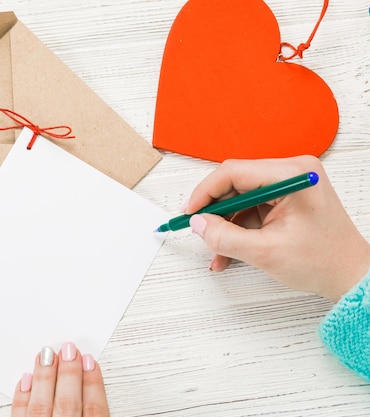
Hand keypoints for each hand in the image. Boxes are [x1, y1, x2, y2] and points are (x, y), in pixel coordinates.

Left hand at [11, 342, 108, 416]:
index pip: (94, 411)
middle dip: (69, 374)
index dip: (94, 384)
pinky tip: (26, 379)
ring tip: (45, 354)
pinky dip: (22, 398)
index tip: (90, 361)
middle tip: (68, 349)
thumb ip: (96, 412)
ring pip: (41, 407)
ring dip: (44, 378)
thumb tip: (95, 379)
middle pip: (68, 404)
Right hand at [185, 155, 369, 301]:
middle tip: (198, 230)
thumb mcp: (265, 252)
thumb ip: (225, 237)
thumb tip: (198, 224)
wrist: (351, 276)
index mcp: (291, 175)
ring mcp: (289, 185)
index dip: (205, 192)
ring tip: (216, 251)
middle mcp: (291, 172)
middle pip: (235, 183)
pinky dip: (238, 229)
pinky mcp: (286, 199)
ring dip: (225, 225)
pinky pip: (251, 208)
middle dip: (214, 211)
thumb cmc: (324, 262)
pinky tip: (228, 251)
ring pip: (240, 198)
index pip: (233, 172)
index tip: (189, 213)